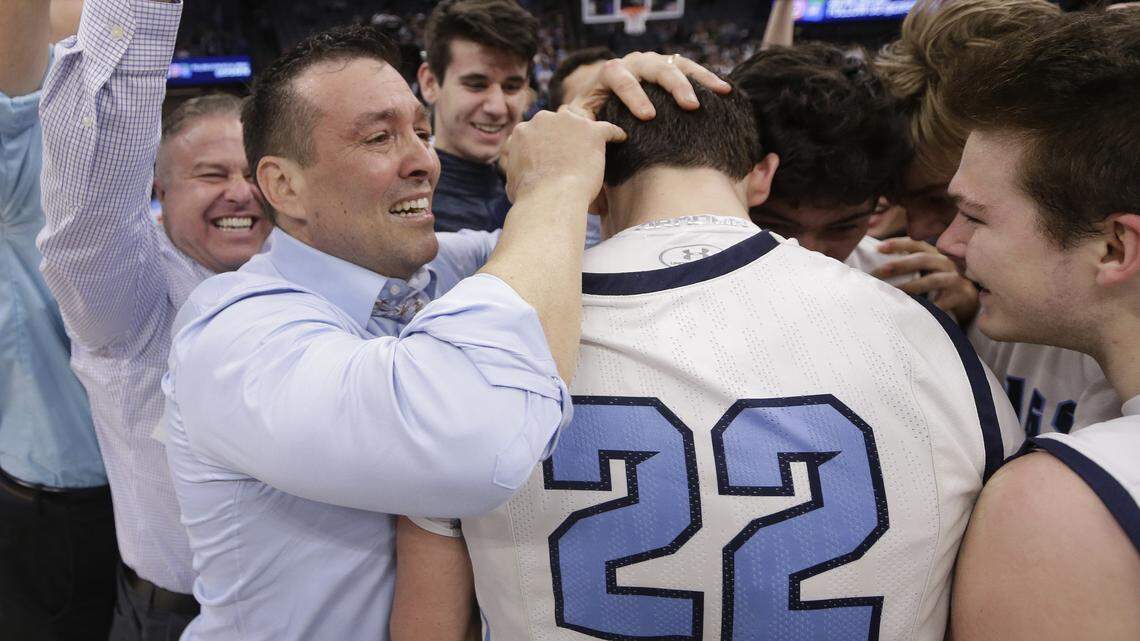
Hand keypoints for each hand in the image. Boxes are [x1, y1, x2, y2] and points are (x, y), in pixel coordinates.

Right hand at [500, 107, 625, 205]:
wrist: (551, 199)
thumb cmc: (530, 198)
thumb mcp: (513, 183)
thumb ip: (517, 172)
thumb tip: (517, 179)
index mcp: (522, 130)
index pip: (539, 129)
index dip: (548, 140)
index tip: (556, 152)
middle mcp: (543, 119)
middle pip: (559, 119)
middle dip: (566, 132)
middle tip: (576, 149)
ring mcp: (569, 123)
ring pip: (582, 121)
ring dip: (588, 132)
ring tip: (597, 144)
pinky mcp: (592, 132)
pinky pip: (608, 129)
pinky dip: (615, 134)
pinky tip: (621, 140)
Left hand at [567, 51, 731, 120]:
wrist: (604, 99)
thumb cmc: (594, 115)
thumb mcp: (583, 120)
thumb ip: (583, 127)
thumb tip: (588, 141)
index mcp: (610, 73)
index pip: (620, 78)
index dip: (633, 95)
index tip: (648, 117)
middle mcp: (634, 62)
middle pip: (655, 66)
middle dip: (674, 85)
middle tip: (690, 105)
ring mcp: (655, 62)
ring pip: (678, 64)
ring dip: (699, 79)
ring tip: (719, 92)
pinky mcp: (671, 68)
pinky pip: (691, 69)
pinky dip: (707, 78)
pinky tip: (725, 90)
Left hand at [871, 237, 979, 324]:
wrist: (971, 302)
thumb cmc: (943, 286)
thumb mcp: (930, 271)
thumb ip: (911, 265)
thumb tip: (880, 267)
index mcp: (936, 255)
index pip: (916, 244)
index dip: (898, 244)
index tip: (878, 248)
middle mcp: (947, 263)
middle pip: (923, 259)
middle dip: (901, 263)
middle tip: (881, 270)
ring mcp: (957, 279)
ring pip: (933, 280)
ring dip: (912, 285)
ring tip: (895, 292)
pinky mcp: (964, 296)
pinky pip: (944, 302)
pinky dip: (931, 306)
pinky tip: (917, 310)